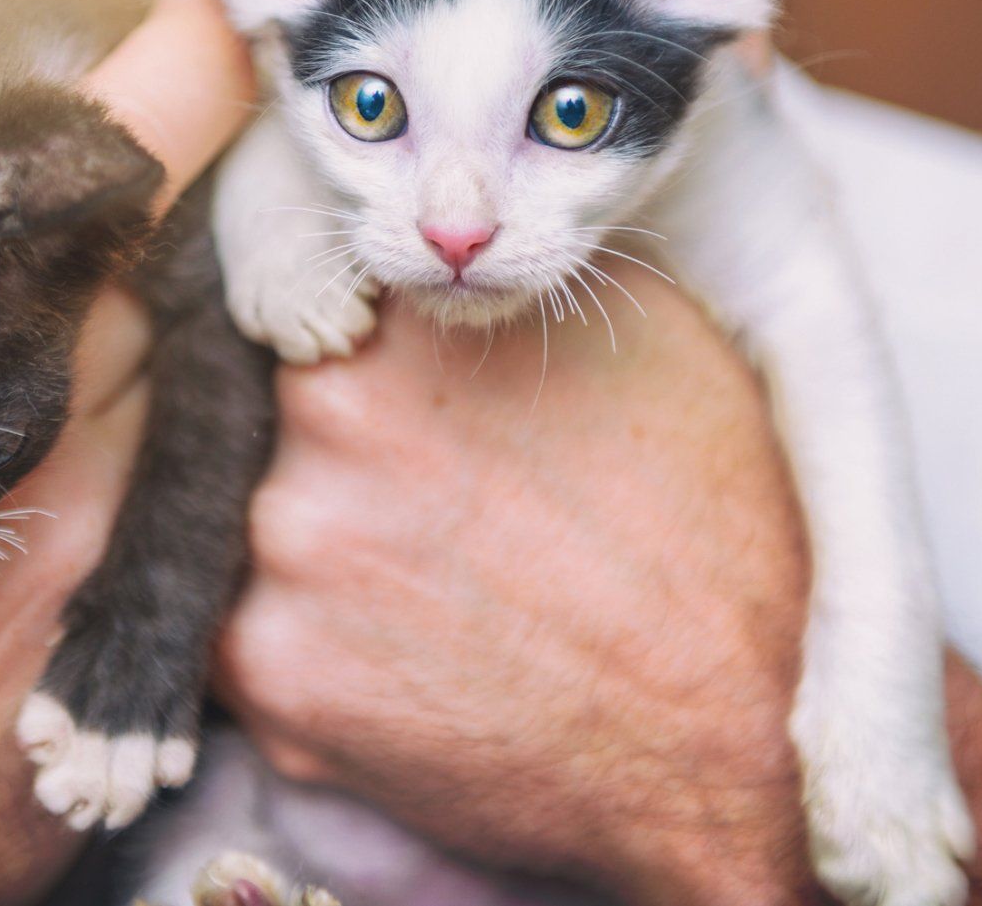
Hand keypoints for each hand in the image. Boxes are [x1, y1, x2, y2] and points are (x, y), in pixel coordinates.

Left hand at [217, 270, 981, 904]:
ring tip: (438, 590)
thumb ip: (511, 273)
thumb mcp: (648, 336)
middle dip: (336, 449)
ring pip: (259, 519)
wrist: (733, 746)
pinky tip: (409, 658)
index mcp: (405, 316)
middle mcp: (320, 417)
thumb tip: (435, 235)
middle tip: (432, 504)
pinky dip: (311, 643)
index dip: (349, 341)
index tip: (389, 388)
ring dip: (324, 549)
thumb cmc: (711, 532)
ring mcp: (281, 547)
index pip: (309, 287)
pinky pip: (248, 632)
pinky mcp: (265, 674)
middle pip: (275, 407)